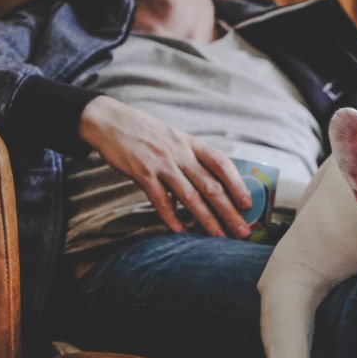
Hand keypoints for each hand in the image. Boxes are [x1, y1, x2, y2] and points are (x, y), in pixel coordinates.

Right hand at [79, 95, 252, 238]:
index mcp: (192, 144)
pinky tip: (180, 232)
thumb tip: (214, 183)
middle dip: (229, 211)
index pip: (222, 164)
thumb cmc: (146, 132)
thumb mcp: (176, 138)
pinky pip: (160, 200)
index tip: (248, 204)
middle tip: (242, 231)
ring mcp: (162, 164)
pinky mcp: (142, 173)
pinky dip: (171, 217)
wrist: (108, 120)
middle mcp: (181, 153)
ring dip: (207, 220)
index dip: (237, 184)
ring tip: (219, 237)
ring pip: (190, 197)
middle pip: (211, 186)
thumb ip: (193, 157)